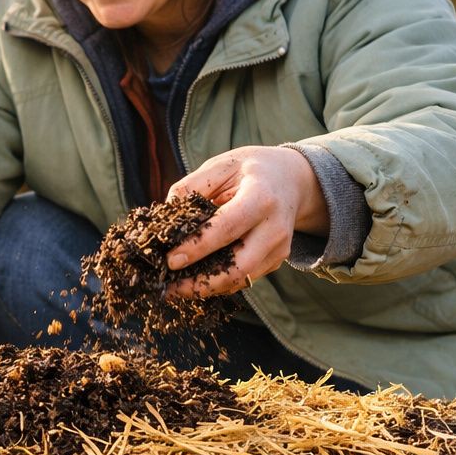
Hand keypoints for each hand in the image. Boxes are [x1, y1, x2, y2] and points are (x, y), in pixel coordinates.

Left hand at [163, 146, 327, 297]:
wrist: (291, 178)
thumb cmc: (250, 170)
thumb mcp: (220, 166)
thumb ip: (191, 187)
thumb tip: (164, 219)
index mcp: (261, 197)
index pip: (227, 228)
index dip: (197, 248)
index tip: (170, 261)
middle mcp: (275, 228)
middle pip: (238, 268)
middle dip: (200, 284)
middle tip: (168, 288)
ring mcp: (279, 248)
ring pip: (240, 280)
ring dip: (206, 288)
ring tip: (176, 288)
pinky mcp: (276, 261)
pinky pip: (244, 279)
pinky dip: (218, 283)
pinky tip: (196, 279)